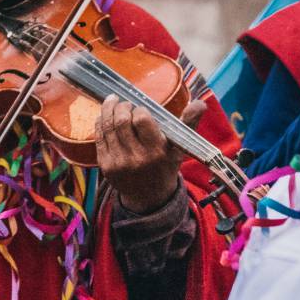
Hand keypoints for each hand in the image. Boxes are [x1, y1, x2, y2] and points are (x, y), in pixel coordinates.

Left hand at [97, 95, 205, 213]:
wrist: (150, 198)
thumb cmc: (166, 166)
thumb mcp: (180, 148)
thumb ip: (189, 123)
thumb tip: (200, 103)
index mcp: (157, 151)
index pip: (142, 120)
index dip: (140, 110)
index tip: (142, 109)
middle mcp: (137, 158)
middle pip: (122, 121)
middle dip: (122, 106)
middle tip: (125, 103)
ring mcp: (119, 162)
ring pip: (108, 127)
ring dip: (108, 110)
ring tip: (112, 102)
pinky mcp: (105, 166)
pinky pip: (99, 137)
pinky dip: (101, 123)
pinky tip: (105, 116)